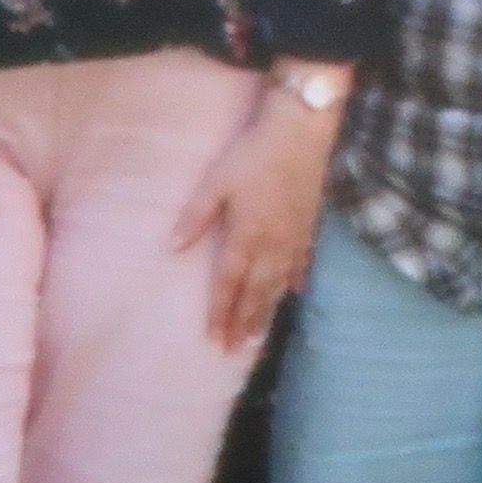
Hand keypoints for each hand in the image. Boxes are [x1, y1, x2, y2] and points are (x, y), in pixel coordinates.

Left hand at [174, 74, 339, 350]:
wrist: (301, 131)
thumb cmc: (254, 153)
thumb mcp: (217, 180)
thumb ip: (196, 216)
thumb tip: (172, 248)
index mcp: (246, 235)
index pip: (229, 283)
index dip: (220, 313)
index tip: (213, 339)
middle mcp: (271, 244)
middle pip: (255, 292)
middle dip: (243, 322)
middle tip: (234, 350)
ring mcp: (294, 236)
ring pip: (279, 284)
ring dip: (267, 311)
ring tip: (259, 336)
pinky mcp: (309, 224)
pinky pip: (302, 262)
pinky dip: (296, 281)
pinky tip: (293, 293)